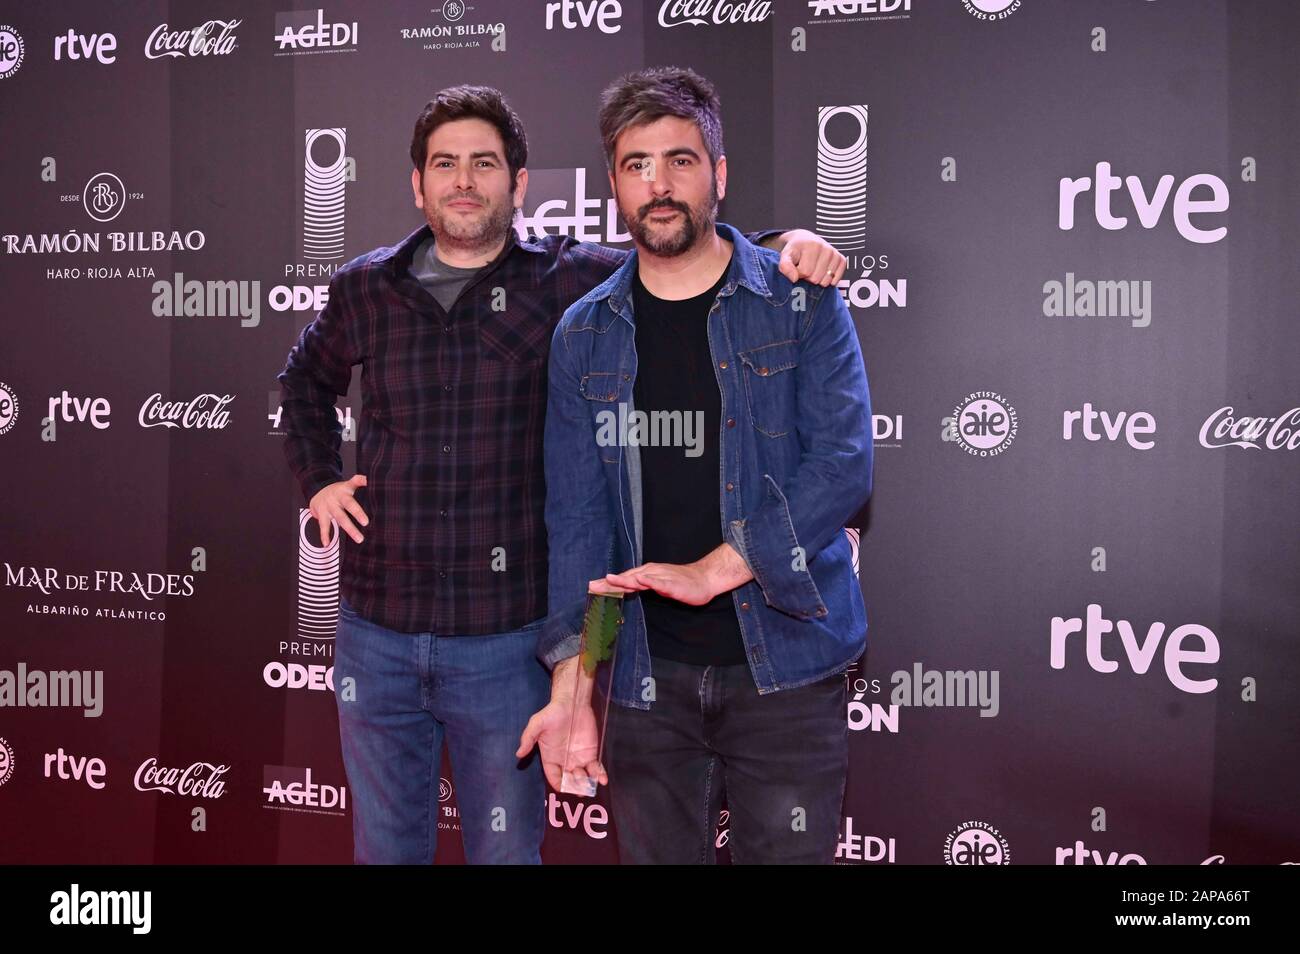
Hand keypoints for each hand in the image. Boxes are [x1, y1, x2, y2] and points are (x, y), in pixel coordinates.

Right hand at [308, 474, 368, 545]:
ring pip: (340, 518)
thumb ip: (358, 481)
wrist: (317, 491)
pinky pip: (323, 526)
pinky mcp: (322, 515)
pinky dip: (324, 535)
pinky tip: (327, 544)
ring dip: (350, 529)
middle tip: (367, 523)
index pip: (354, 490)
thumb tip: (368, 478)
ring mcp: (329, 507)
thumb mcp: (348, 484)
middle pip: (348, 506)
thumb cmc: (338, 490)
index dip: (360, 491)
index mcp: (344, 491)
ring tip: (359, 539)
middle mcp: (337, 499)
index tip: (368, 496)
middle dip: (357, 514)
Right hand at [517, 671, 607, 791]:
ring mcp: (578, 759)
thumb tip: (518, 754)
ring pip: (583, 778)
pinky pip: (595, 768)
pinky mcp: (591, 754)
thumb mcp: (537, 724)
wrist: (571, 702)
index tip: (563, 788)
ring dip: (586, 784)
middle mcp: (564, 762)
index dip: (558, 784)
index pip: (554, 777)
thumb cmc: (552, 713)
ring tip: (590, 785)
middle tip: (580, 790)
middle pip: (569, 781)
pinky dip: (599, 775)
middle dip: (574, 787)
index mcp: (550, 758)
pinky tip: (603, 780)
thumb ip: (528, 738)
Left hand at [605, 544, 752, 605]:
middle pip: (627, 577)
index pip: (624, 579)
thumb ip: (642, 586)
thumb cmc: (681, 583)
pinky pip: (660, 582)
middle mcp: (651, 572)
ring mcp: (662, 577)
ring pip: (640, 578)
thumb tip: (625, 588)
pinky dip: (650, 581)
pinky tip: (641, 580)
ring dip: (625, 579)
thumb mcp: (657, 585)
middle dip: (610, 582)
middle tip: (593, 586)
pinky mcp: (672, 583)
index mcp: (646, 574)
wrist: (704, 579)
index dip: (608, 583)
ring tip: (610, 580)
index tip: (592, 587)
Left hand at [777, 229, 846, 286]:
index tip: (797, 266)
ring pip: (826, 281)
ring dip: (818, 279)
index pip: (805, 272)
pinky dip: (829, 280)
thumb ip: (785, 266)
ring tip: (813, 269)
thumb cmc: (796, 250)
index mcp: (811, 245)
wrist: (805, 240)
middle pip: (816, 278)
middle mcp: (825, 248)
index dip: (798, 273)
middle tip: (805, 268)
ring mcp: (834, 254)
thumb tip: (794, 278)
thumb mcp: (785, 255)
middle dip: (808, 277)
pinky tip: (822, 273)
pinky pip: (836, 278)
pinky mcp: (841, 259)